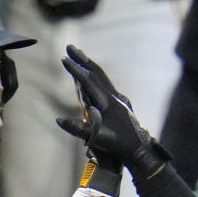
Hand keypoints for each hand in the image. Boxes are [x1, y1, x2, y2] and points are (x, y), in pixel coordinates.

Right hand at [57, 45, 168, 178]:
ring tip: (78, 56)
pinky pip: (105, 85)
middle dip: (82, 59)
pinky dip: (96, 76)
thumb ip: (78, 129)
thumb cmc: (118, 145)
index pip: (89, 82)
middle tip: (69, 47)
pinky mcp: (120, 103)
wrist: (139, 150)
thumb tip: (58, 119)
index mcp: (108, 103)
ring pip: (102, 77)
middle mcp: (114, 97)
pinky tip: (91, 76)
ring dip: (89, 66)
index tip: (64, 59)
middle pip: (96, 73)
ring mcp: (118, 99)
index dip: (76, 70)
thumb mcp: (97, 139)